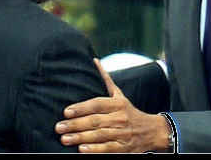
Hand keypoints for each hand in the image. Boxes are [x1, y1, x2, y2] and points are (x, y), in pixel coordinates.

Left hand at [55, 58, 170, 152]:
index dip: (81, 108)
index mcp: (117, 103)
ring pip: (99, 135)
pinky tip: (82, 149)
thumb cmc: (129, 111)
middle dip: (75, 124)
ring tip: (64, 139)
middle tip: (59, 127)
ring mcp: (122, 133)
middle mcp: (120, 117)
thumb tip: (95, 61)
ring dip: (80, 137)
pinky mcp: (123, 148)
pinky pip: (108, 149)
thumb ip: (106, 80)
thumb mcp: (120, 95)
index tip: (66, 112)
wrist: (151, 131)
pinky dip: (94, 150)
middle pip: (95, 120)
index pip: (97, 104)